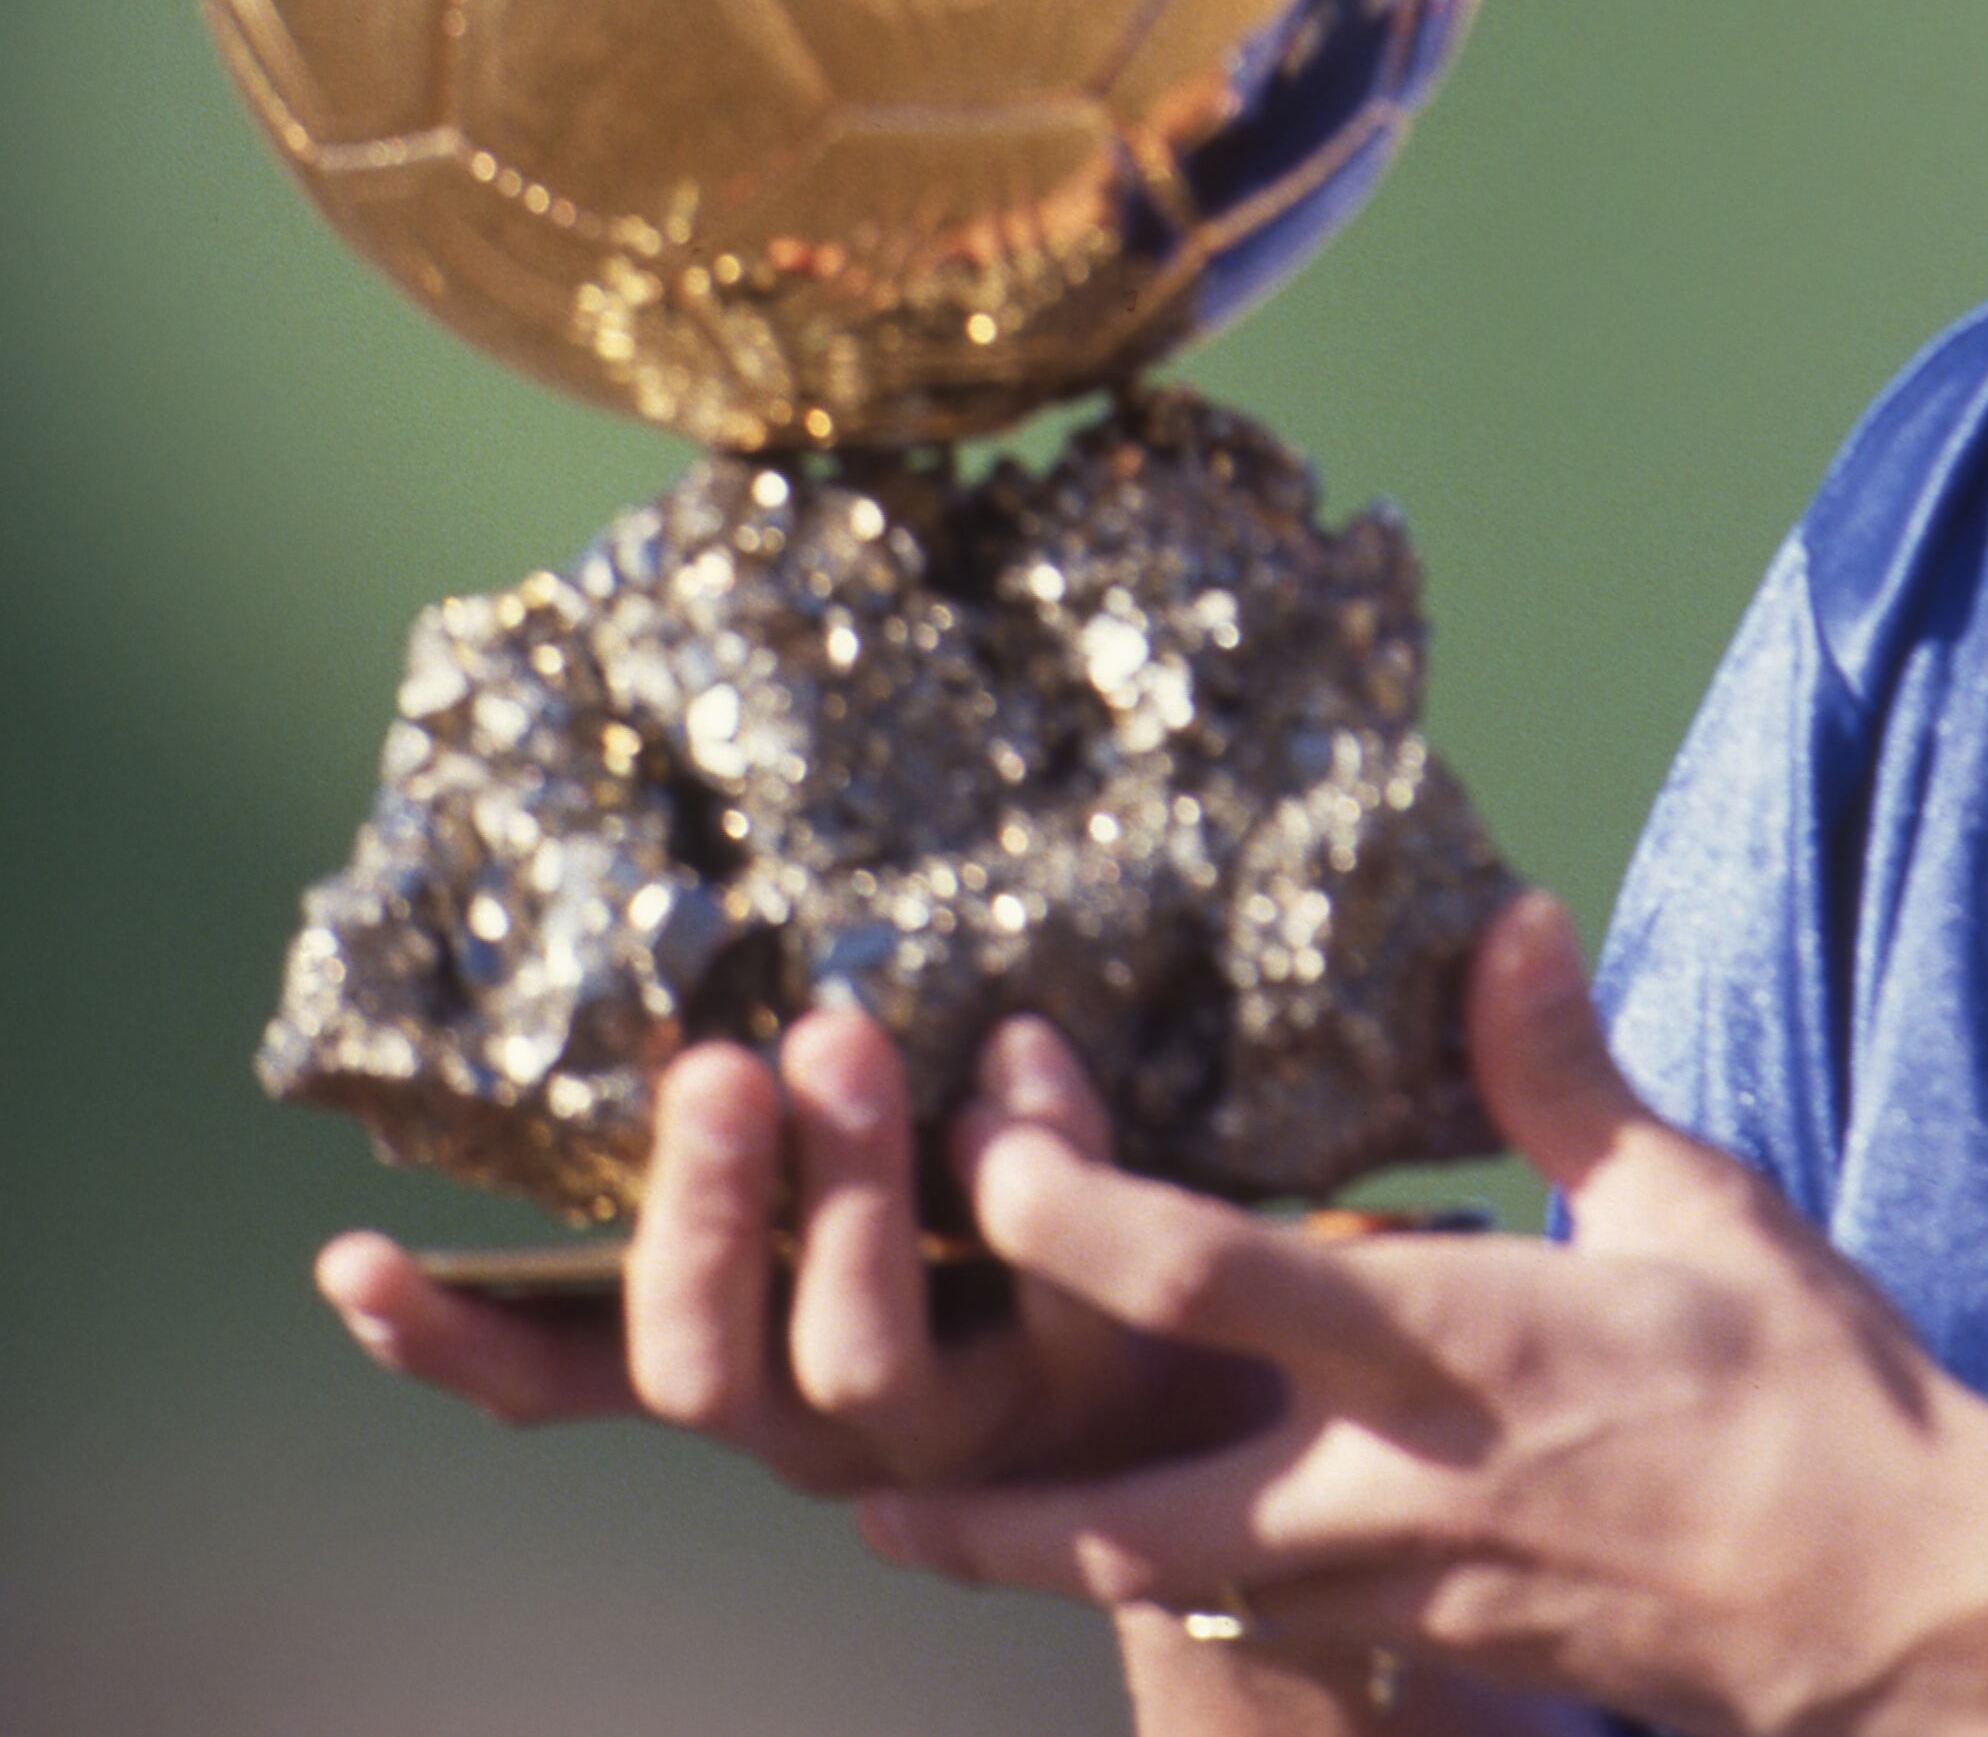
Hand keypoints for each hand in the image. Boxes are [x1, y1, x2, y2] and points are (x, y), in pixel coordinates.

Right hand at [320, 1003, 1276, 1498]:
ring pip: (864, 1352)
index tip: (353, 1261)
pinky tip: (1026, 1052)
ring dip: (849, 1194)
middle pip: (707, 1364)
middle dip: (696, 1215)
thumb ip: (784, 1125)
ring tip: (848, 1041)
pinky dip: (1039, 1156)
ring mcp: (956, 1417)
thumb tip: (702, 971)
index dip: (461, 1335)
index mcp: (745, 1358)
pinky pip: (1059, 1284)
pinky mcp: (1096, 1380)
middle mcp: (819, 1417)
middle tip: (717, 1065)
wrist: (1234, 1350)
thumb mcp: (870, 1189)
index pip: (567, 1374)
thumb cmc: (1007, 1231)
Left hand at [859, 892, 1987, 1732]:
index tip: (984, 1147)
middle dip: (977, 1513)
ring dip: (1047, 1565)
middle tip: (862, 1491)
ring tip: (938, 1533)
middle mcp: (1390, 1481)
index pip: (1203, 1273)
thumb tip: (1503, 919)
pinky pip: (1268, 1629)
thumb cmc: (1810, 1390)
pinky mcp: (1435, 1648)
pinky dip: (1183, 1594)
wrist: (1884, 1604)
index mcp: (1448, 1341)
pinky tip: (1151, 1561)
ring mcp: (1400, 1588)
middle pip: (1119, 1516)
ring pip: (1168, 1596)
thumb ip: (1565, 1075)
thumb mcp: (1698, 1203)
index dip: (1065, 1210)